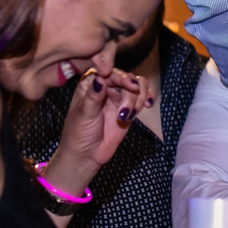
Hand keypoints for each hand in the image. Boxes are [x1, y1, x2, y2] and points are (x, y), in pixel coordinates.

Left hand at [47, 68, 151, 189]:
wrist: (87, 154)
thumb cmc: (79, 133)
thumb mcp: (84, 114)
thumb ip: (93, 97)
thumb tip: (100, 79)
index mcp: (91, 84)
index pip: (108, 72)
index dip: (120, 77)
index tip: (129, 85)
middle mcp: (106, 86)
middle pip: (126, 78)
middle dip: (130, 93)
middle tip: (127, 111)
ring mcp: (119, 96)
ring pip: (137, 85)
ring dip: (139, 98)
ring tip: (130, 115)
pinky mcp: (130, 107)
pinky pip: (143, 96)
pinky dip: (149, 97)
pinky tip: (149, 104)